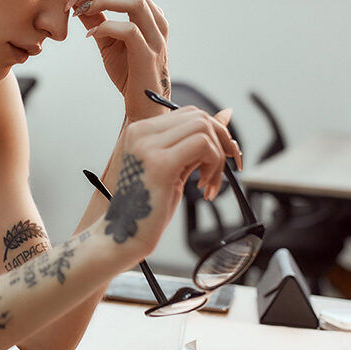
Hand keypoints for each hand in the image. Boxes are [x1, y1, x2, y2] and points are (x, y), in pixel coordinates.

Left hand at [61, 0, 169, 120]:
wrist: (143, 106)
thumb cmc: (127, 72)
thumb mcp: (107, 41)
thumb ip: (96, 19)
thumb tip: (75, 0)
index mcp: (149, 12)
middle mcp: (156, 19)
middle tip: (70, 0)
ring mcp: (155, 36)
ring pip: (134, 0)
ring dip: (101, 0)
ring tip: (79, 11)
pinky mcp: (148, 54)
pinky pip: (129, 30)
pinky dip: (106, 27)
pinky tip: (90, 35)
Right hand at [101, 106, 240, 255]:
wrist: (124, 235)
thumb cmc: (148, 206)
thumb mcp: (175, 166)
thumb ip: (196, 142)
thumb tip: (225, 115)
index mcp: (140, 130)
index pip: (190, 113)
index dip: (215, 131)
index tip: (226, 156)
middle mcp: (141, 132)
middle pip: (199, 117)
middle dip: (222, 141)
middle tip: (224, 169)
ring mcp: (149, 146)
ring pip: (204, 129)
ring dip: (217, 158)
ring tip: (208, 183)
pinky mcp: (161, 163)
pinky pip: (203, 146)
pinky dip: (214, 165)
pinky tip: (204, 187)